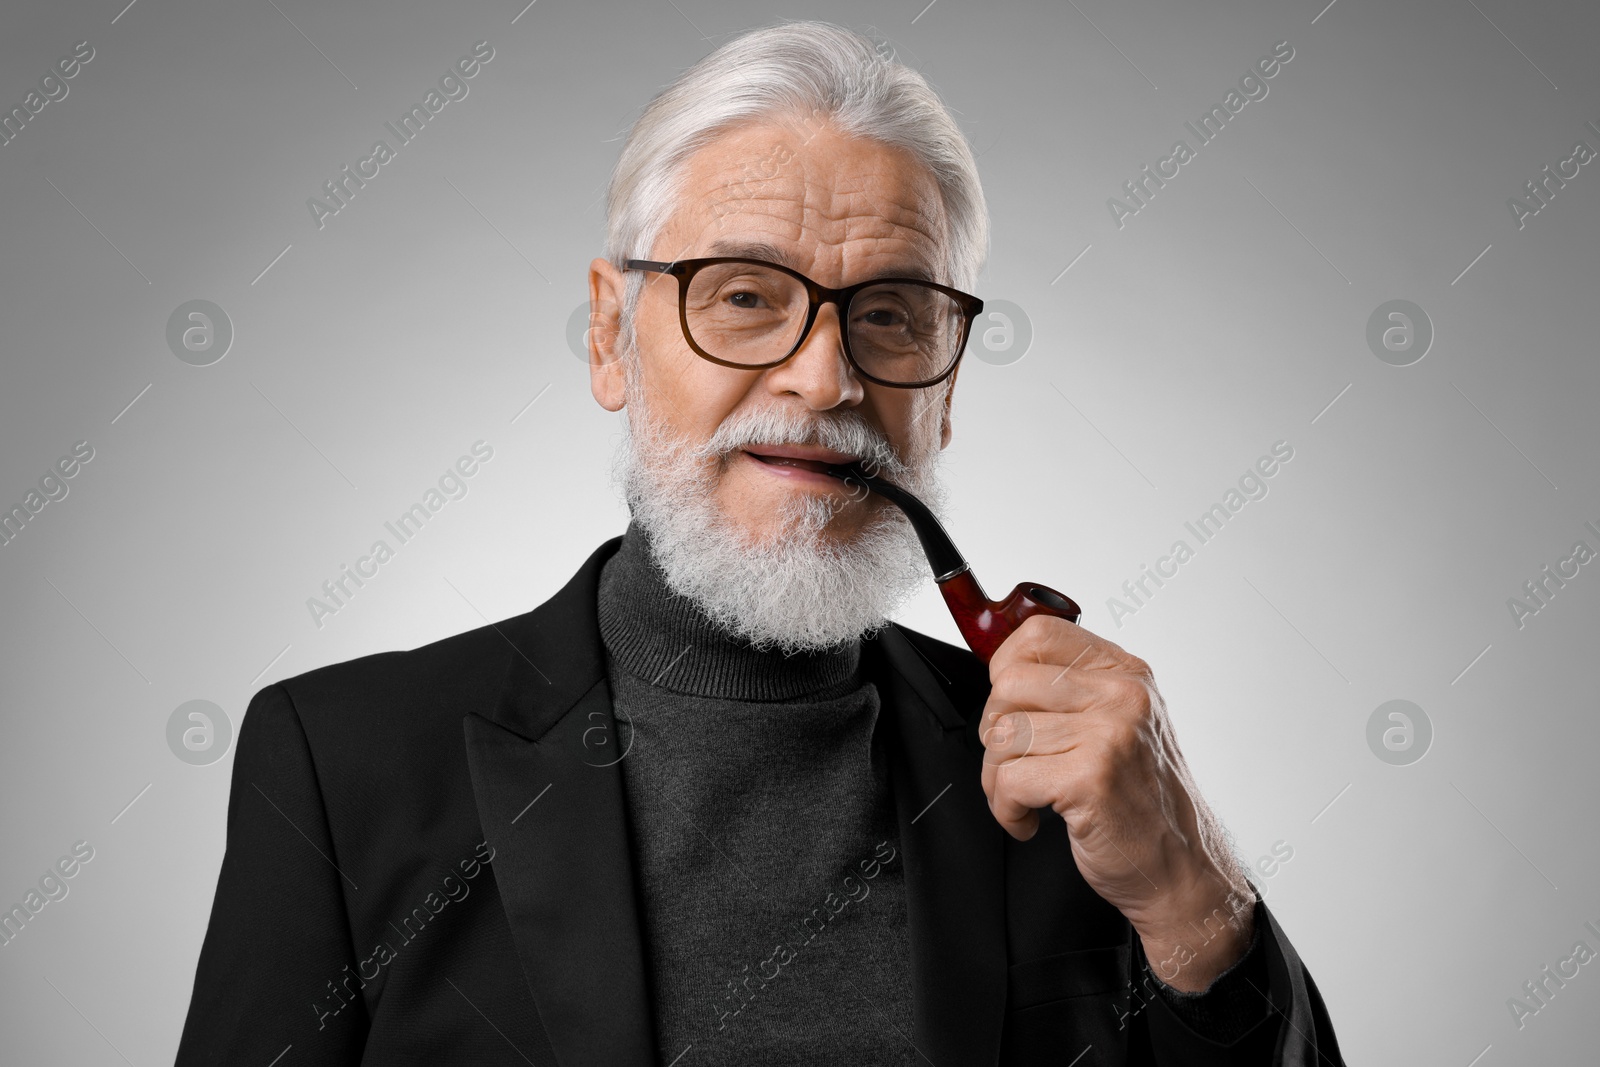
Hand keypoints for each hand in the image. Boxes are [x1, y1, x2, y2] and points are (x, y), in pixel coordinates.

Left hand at [978, 615, 1255, 990]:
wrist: (1181, 870)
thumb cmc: (1141, 803)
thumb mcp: (1120, 726)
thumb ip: (1073, 691)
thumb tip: (1002, 671)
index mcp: (1125, 673)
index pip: (1039, 634)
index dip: (1004, 670)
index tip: (1010, 709)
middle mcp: (1122, 694)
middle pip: (1008, 684)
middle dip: (993, 732)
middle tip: (1014, 765)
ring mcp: (1110, 733)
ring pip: (1002, 735)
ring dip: (997, 778)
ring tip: (1025, 799)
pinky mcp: (1091, 776)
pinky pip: (1009, 780)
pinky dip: (1006, 810)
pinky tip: (1030, 821)